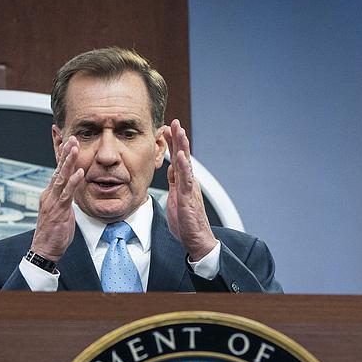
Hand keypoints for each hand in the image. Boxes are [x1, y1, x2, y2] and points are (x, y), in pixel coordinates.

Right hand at [30, 136, 83, 260]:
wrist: (44, 250)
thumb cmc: (53, 233)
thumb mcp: (61, 211)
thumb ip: (65, 199)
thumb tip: (71, 191)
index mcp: (50, 193)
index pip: (57, 171)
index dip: (62, 156)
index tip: (67, 142)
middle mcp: (49, 194)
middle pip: (58, 169)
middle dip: (65, 153)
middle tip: (72, 137)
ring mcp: (52, 201)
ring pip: (61, 178)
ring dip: (68, 162)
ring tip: (75, 148)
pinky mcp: (58, 210)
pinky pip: (66, 194)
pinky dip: (73, 182)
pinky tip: (79, 172)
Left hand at [165, 120, 216, 260]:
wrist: (196, 239)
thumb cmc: (186, 222)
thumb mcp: (174, 199)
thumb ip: (173, 184)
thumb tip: (171, 170)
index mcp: (183, 182)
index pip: (177, 159)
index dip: (172, 143)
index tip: (166, 129)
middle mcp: (188, 182)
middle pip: (183, 155)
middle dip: (178, 138)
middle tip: (174, 122)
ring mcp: (189, 188)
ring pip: (186, 163)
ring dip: (182, 146)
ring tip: (179, 131)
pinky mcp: (189, 197)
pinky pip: (186, 179)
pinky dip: (183, 166)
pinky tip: (180, 155)